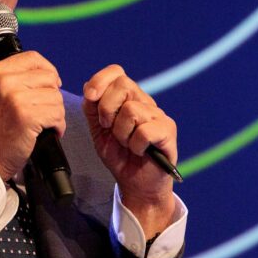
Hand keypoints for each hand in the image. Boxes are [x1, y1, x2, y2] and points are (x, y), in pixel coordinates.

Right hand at [0, 51, 64, 180]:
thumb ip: (15, 78)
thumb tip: (48, 74)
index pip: (32, 58)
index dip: (47, 70)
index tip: (50, 84)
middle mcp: (4, 81)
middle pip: (49, 78)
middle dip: (52, 96)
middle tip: (43, 111)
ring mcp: (15, 98)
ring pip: (56, 97)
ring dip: (55, 113)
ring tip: (42, 124)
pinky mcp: (27, 116)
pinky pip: (57, 115)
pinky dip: (57, 126)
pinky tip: (45, 132)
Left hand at [83, 65, 176, 234]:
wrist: (135, 184)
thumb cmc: (119, 156)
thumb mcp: (97, 130)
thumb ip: (92, 108)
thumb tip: (89, 89)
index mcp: (127, 98)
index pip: (116, 72)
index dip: (99, 80)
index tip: (90, 97)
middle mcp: (145, 102)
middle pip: (123, 85)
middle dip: (107, 109)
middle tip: (108, 128)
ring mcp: (158, 115)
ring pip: (132, 110)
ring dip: (121, 133)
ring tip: (126, 144)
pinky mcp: (168, 131)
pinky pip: (144, 131)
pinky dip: (135, 145)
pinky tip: (139, 151)